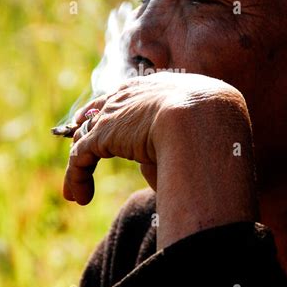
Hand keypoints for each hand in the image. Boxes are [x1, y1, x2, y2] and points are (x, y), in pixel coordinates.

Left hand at [63, 72, 257, 247]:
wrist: (202, 117)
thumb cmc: (210, 125)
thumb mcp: (194, 128)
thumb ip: (175, 138)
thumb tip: (157, 161)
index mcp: (152, 88)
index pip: (123, 97)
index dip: (108, 112)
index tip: (98, 123)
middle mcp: (128, 96)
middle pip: (97, 113)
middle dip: (85, 132)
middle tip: (80, 151)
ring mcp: (112, 115)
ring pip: (85, 140)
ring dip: (80, 169)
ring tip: (78, 195)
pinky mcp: (102, 136)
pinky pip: (80, 159)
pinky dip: (77, 179)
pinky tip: (81, 198)